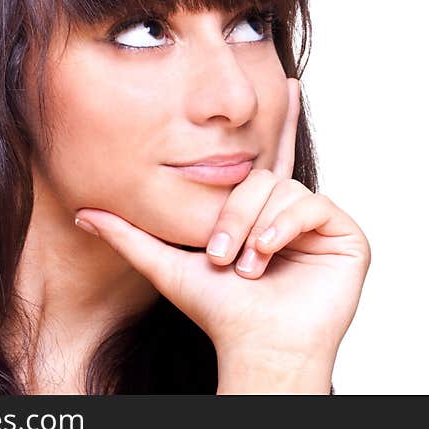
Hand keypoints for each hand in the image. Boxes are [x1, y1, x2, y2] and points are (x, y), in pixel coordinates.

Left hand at [74, 78, 370, 385]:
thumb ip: (128, 234)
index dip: (281, 121)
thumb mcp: (167, 263)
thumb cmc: (218, 312)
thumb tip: (82, 213)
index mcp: (260, 213)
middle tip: (221, 257)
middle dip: (235, 216)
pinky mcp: (345, 236)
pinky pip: (311, 204)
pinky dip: (283, 226)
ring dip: (256, 229)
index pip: (268, 157)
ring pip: (282, 189)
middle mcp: (291, 213)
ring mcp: (320, 224)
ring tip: (247, 266)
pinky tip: (269, 252)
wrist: (255, 345)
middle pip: (260, 177)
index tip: (288, 83)